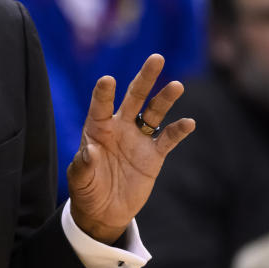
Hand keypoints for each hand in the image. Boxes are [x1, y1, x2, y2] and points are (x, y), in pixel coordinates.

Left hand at [67, 54, 194, 243]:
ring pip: (154, 112)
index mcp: (97, 129)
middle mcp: (119, 127)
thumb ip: (84, 165)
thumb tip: (91, 151)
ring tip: (176, 85)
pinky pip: (168, 139)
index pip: (100, 106)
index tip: (107, 80)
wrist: (104, 210)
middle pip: (134, 97)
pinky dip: (178, 131)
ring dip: (165, 99)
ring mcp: (138, 139)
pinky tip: (188, 123)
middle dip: (144, 78)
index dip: (103, 94)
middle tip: (156, 57)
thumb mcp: (80, 179)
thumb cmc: (86, 189)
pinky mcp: (153, 155)